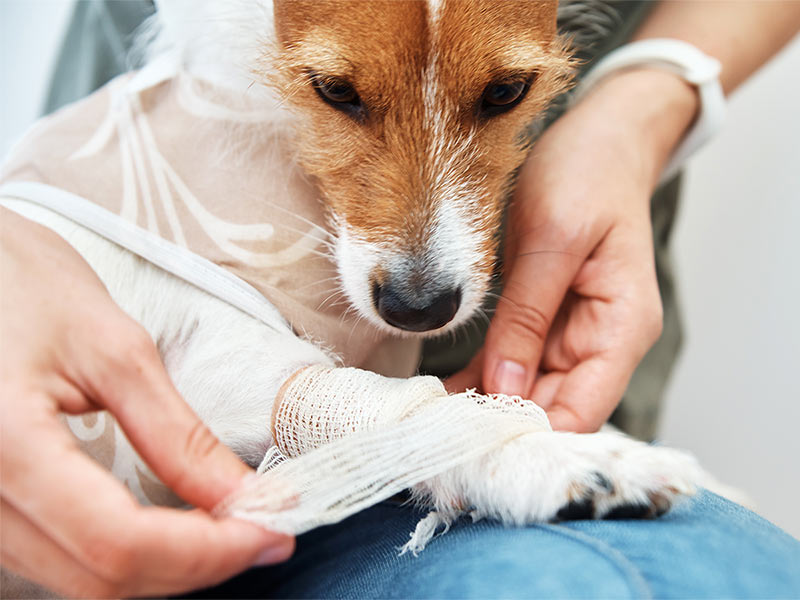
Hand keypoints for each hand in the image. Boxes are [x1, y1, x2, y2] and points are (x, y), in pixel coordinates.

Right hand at [0, 209, 292, 596]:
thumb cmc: (23, 283)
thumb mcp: (113, 350)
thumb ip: (177, 435)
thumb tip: (243, 495)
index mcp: (3, 447)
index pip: (119, 543)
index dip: (208, 550)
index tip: (272, 532)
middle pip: (101, 576)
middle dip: (196, 563)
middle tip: (264, 530)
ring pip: (78, 579)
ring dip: (164, 566)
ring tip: (227, 528)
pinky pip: (56, 559)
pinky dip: (124, 555)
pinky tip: (168, 527)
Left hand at [447, 69, 697, 431]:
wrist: (597, 138)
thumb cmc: (588, 174)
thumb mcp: (553, 239)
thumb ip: (529, 314)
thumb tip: (504, 388)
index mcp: (622, 327)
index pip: (583, 412)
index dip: (532, 433)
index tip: (474, 440)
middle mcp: (601, 341)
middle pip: (552, 409)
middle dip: (498, 424)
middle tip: (434, 430)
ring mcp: (572, 333)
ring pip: (527, 392)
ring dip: (483, 405)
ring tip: (429, 416)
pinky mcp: (544, 321)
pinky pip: (512, 364)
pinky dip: (481, 379)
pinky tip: (442, 390)